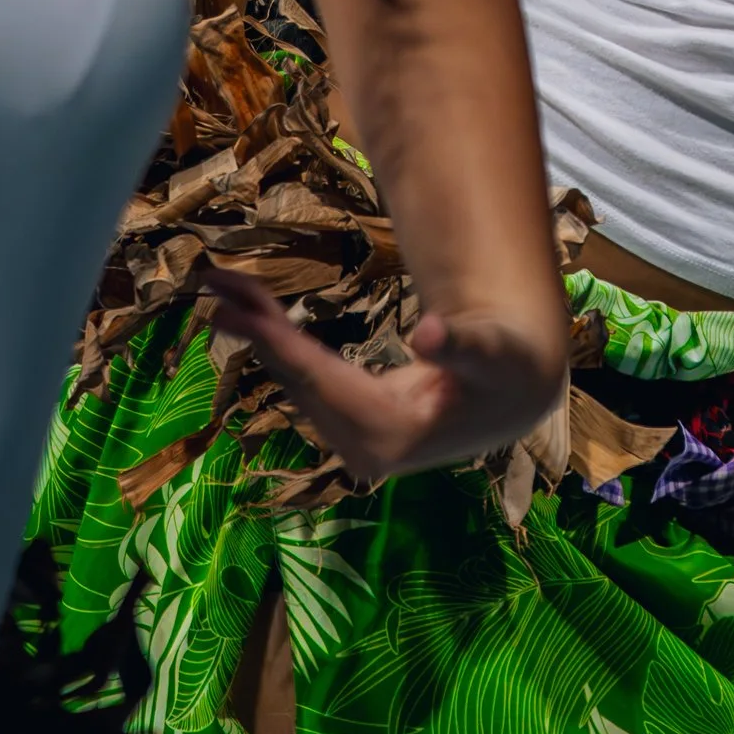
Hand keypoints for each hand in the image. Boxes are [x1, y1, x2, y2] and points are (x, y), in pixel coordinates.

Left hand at [205, 261, 566, 482]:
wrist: (520, 397)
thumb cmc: (510, 367)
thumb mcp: (494, 352)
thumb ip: (464, 344)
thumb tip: (428, 334)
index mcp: (393, 434)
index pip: (320, 381)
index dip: (275, 343)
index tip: (231, 311)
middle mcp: (365, 448)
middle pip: (299, 383)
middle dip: (256, 332)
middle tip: (213, 285)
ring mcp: (358, 442)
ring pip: (298, 385)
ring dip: (263, 336)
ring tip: (227, 291)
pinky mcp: (357, 427)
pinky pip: (310, 384)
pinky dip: (284, 348)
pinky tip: (263, 320)